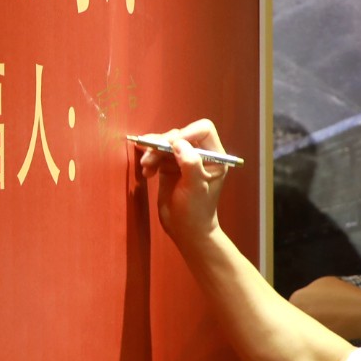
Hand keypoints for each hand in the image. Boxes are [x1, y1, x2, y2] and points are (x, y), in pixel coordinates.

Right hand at [136, 119, 231, 244]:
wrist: (185, 230)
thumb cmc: (196, 212)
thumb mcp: (196, 188)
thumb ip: (190, 163)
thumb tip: (177, 142)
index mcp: (215, 156)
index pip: (202, 130)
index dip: (186, 133)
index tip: (171, 146)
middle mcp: (200, 154)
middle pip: (180, 134)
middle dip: (163, 144)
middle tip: (149, 158)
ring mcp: (184, 159)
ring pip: (166, 143)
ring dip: (153, 152)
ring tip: (146, 168)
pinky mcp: (170, 167)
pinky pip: (157, 153)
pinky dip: (149, 160)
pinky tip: (147, 173)